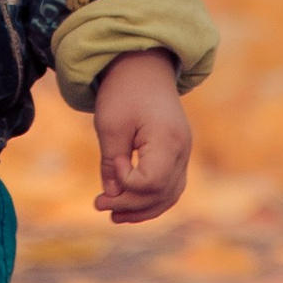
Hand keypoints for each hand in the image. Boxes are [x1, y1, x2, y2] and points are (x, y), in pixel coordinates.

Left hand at [91, 49, 192, 224]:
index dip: (127, 182)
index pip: (151, 182)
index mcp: (168, 140)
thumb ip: (111, 164)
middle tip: (99, 205)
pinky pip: (170, 186)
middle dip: (130, 205)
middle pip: (161, 194)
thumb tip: (113, 197)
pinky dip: (151, 198)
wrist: (143, 65)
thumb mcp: (110, 125)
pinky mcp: (177, 153)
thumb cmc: (124, 91)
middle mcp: (182, 150)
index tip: (112, 162)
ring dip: (143, 209)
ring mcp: (183, 153)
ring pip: (169, 195)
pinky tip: (129, 205)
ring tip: (114, 216)